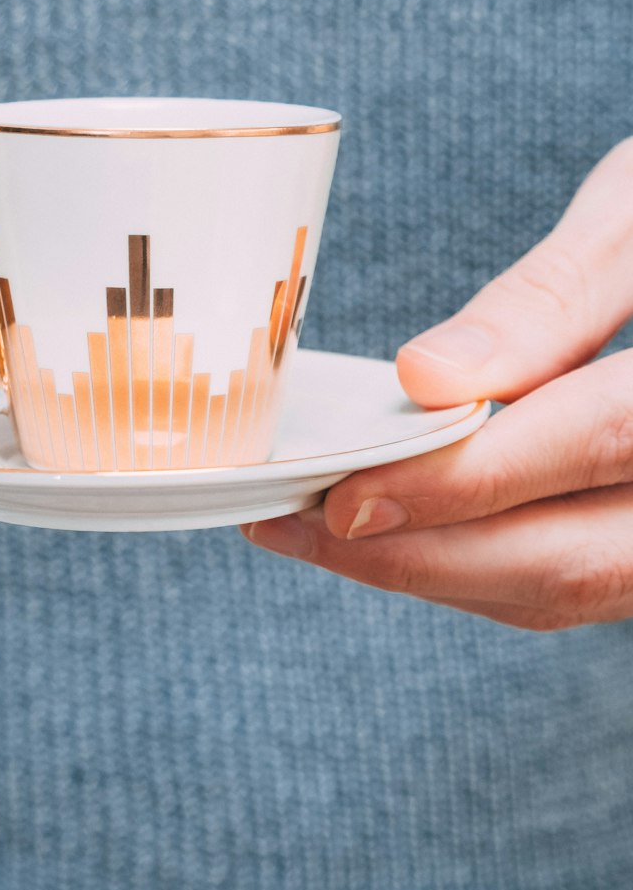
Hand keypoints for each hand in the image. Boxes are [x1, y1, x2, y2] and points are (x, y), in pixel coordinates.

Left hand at [242, 137, 632, 630]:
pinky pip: (572, 578)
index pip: (594, 441)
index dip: (463, 480)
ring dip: (434, 570)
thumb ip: (546, 303)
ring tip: (320, 532)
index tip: (344, 496)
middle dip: (418, 555)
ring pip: (567, 586)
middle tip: (295, 526)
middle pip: (571, 558)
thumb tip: (423, 378)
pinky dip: (476, 563)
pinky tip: (400, 527)